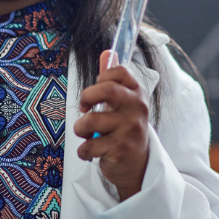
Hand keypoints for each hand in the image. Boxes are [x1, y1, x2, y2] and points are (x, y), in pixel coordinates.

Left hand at [73, 50, 149, 199]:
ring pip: (91, 120)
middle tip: (85, 108)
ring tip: (87, 134)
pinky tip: (92, 152)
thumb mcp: (122, 104)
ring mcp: (130, 129)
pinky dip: (84, 151)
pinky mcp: (121, 149)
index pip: (119, 72)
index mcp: (137, 93)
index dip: (100, 78)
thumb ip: (112, 79)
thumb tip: (107, 52)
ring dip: (80, 129)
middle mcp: (138, 109)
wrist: (137, 166)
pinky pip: (89, 145)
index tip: (95, 90)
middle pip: (106, 90)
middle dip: (86, 97)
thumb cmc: (124, 130)